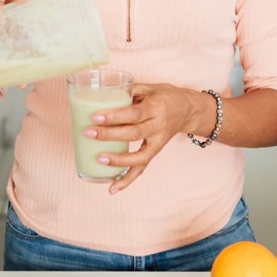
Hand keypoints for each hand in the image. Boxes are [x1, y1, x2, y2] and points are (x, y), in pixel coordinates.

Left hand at [86, 83, 208, 193]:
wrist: (187, 110)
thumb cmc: (165, 96)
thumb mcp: (150, 88)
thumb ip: (129, 90)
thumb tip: (103, 94)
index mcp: (156, 107)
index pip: (134, 114)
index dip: (115, 116)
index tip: (96, 116)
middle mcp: (159, 126)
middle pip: (133, 133)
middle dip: (109, 135)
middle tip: (88, 132)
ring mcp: (158, 142)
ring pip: (139, 156)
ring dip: (118, 160)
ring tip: (99, 159)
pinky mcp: (155, 152)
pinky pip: (142, 168)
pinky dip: (127, 180)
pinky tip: (113, 188)